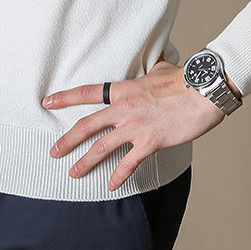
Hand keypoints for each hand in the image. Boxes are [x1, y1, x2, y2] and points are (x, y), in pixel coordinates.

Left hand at [41, 56, 227, 190]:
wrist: (203, 91)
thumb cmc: (185, 79)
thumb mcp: (161, 69)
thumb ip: (150, 70)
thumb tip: (154, 64)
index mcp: (124, 89)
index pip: (87, 93)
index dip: (64, 98)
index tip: (47, 102)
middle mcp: (124, 108)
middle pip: (87, 125)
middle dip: (67, 140)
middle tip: (53, 151)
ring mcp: (136, 126)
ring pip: (102, 147)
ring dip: (85, 162)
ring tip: (73, 173)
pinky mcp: (150, 141)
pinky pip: (128, 163)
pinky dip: (119, 176)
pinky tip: (112, 186)